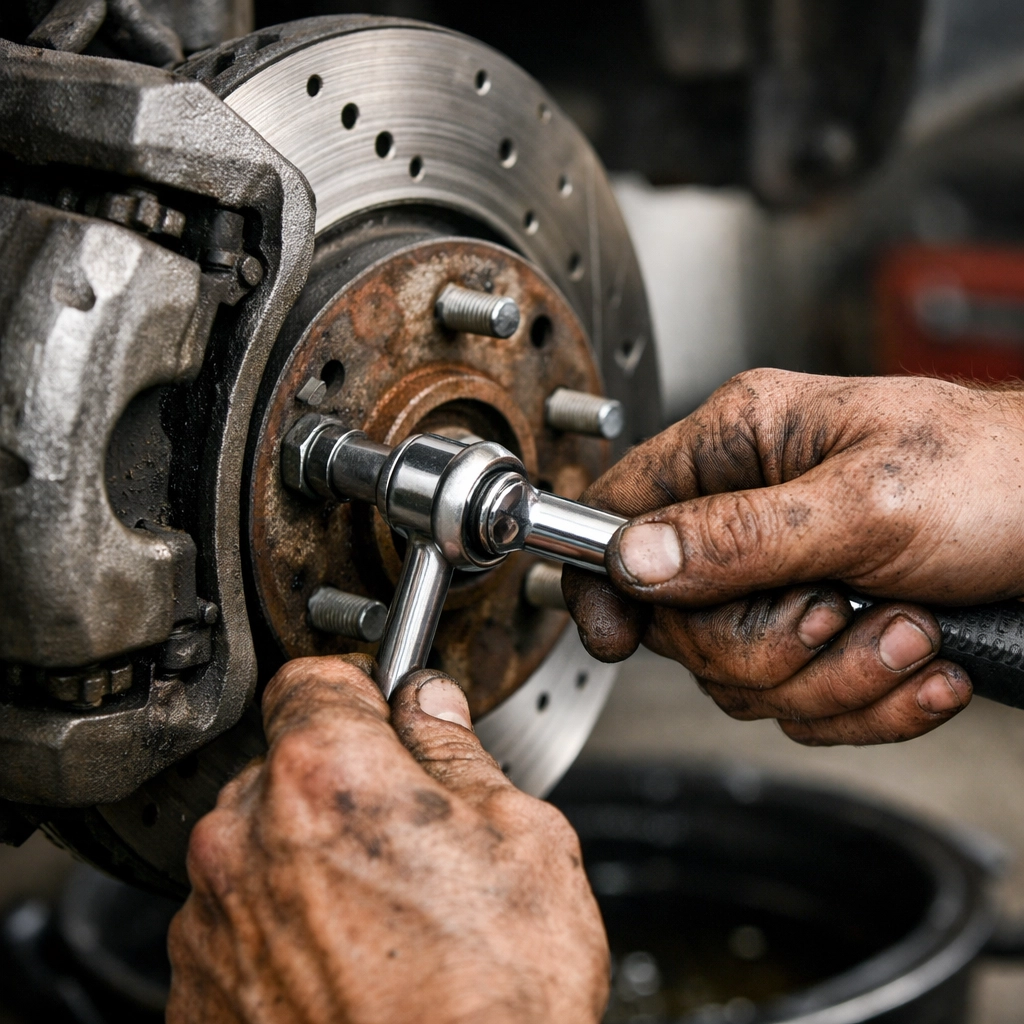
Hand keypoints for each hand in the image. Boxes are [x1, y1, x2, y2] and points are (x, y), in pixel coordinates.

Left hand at [167, 657, 607, 1023]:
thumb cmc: (493, 1004)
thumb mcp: (524, 844)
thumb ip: (460, 754)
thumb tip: (432, 706)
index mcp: (326, 774)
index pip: (314, 678)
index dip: (360, 693)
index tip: (385, 717)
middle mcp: (245, 836)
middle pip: (286, 765)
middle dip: (342, 783)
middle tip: (409, 836)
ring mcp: (211, 919)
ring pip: (260, 845)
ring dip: (307, 858)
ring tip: (381, 916)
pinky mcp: (197, 990)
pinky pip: (237, 922)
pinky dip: (280, 928)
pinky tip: (344, 967)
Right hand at [565, 370, 1023, 744]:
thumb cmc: (1001, 476)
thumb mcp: (866, 504)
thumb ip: (739, 537)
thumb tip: (634, 560)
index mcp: (740, 444)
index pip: (623, 506)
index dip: (605, 574)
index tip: (613, 635)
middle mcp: (748, 508)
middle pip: (681, 618)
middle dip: (766, 646)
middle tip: (835, 616)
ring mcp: (785, 574)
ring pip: (743, 672)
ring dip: (833, 678)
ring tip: (908, 635)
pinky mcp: (824, 626)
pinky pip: (801, 699)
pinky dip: (865, 701)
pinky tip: (923, 668)